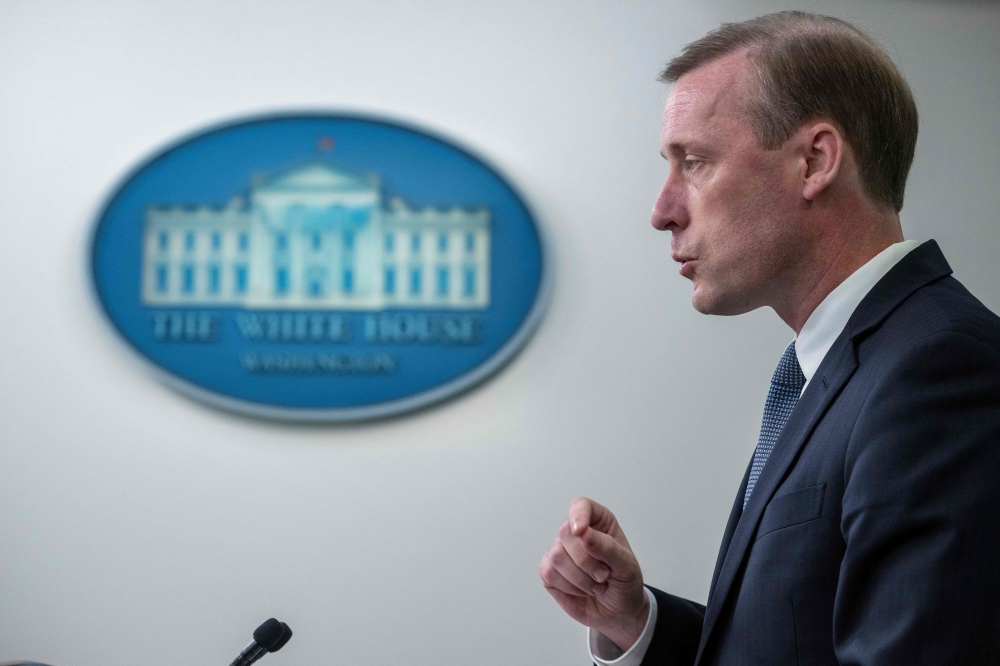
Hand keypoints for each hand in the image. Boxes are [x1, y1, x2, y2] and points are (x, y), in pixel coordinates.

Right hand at [539, 497, 649, 651]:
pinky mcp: (550, 571)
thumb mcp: (626, 565)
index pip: (581, 506)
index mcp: (598, 523)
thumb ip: (607, 547)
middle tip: (604, 575)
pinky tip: (581, 590)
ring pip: (556, 556)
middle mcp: (576, 534)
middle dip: (587, 561)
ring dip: (581, 579)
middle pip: (565, 533)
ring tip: (595, 585)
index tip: (580, 531)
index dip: (578, 515)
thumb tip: (583, 533)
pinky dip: (569, 587)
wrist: (619, 612)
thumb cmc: (625, 583)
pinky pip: (549, 574)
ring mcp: (560, 552)